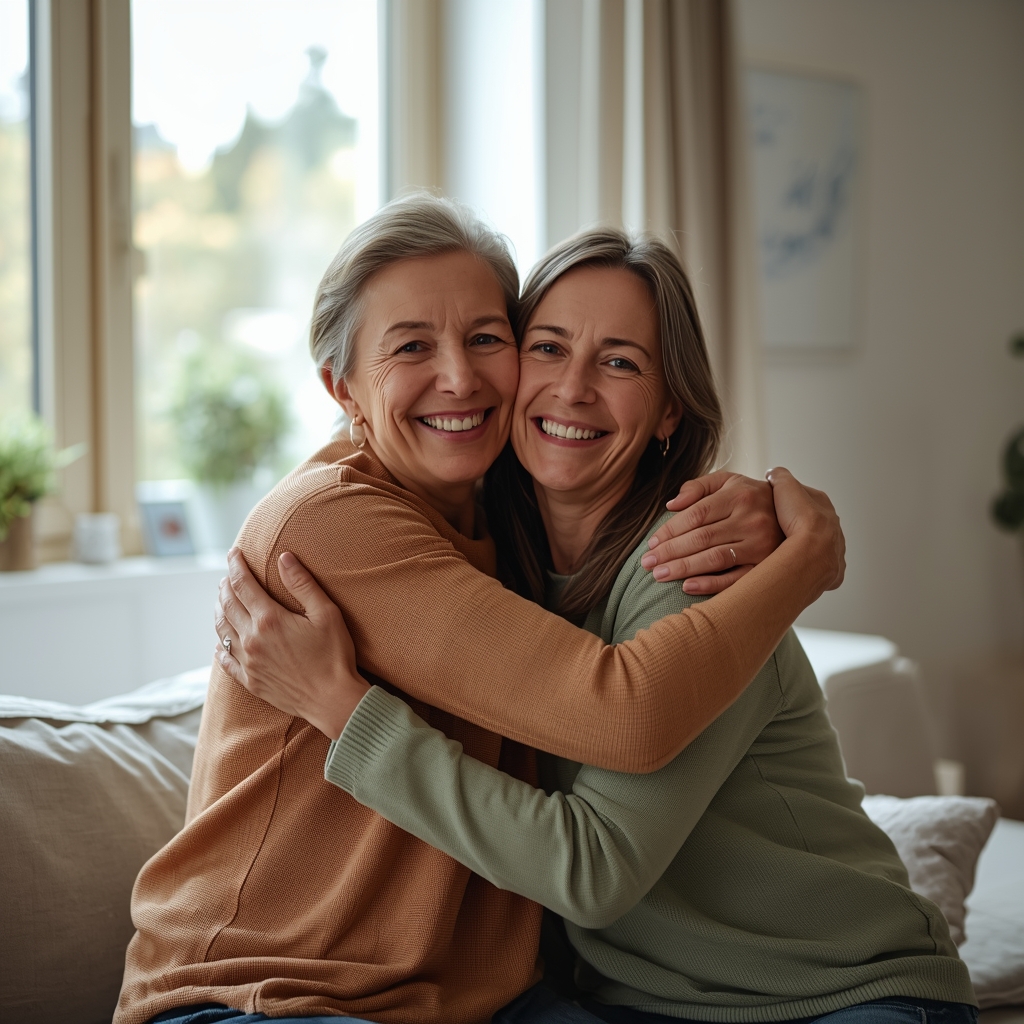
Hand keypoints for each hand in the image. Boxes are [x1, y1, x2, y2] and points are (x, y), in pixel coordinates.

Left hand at [214, 548, 369, 739]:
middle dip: (226, 586)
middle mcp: (252, 639)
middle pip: (228, 605)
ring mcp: (248, 662)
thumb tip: (284, 557)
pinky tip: (219, 644)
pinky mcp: (250, 681)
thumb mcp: (326, 614)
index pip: (244, 585)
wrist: (332, 700)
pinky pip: (225, 661)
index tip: (233, 553)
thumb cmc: (334, 655)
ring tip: (221, 600)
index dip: (236, 566)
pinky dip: (219, 648)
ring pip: (222, 630)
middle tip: (227, 575)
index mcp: (270, 619)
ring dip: (219, 611)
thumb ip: (302, 584)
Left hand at [641, 470, 784, 594]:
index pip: (695, 515)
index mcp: (738, 495)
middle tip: (647, 563)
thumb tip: (671, 504)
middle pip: (701, 538)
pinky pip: (736, 579)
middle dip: (670, 552)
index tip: (651, 543)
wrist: (795, 512)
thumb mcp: (728, 481)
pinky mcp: (768, 566)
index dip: (670, 530)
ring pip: (715, 559)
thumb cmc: (751, 496)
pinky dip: (711, 584)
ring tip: (659, 575)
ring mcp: (762, 544)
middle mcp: (752, 519)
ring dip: (684, 569)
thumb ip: (698, 486)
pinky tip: (688, 587)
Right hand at [765, 466, 845, 591]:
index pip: (806, 497)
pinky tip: (796, 566)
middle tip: (781, 528)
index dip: (789, 498)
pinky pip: (820, 566)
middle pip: (814, 522)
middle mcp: (833, 527)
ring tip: (786, 550)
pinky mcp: (831, 570)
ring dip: (806, 546)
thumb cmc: (801, 521)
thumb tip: (773, 473)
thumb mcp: (784, 487)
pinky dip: (809, 565)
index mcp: (823, 505)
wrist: (812, 553)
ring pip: (819, 545)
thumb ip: (779, 477)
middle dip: (800, 524)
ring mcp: (834, 549)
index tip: (776, 503)